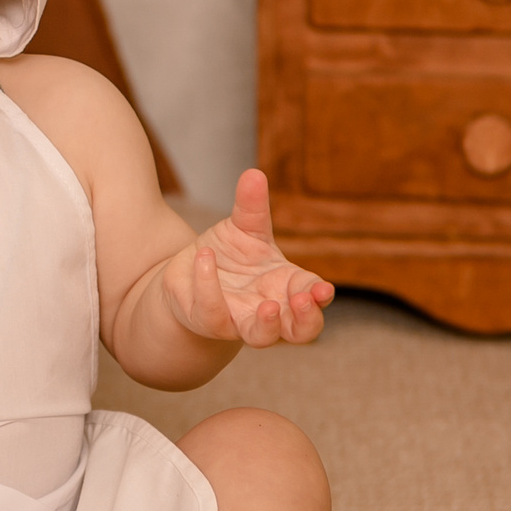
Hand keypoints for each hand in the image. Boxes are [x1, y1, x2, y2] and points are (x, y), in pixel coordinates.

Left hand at [159, 169, 333, 347]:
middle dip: (305, 321)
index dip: (320, 296)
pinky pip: (212, 311)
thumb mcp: (242, 228)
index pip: (314, 296)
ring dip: (268, 326)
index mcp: (287, 287)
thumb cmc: (227, 255)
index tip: (324, 289)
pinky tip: (204, 256)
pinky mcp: (208, 320)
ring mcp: (240, 320)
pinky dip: (208, 286)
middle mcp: (270, 309)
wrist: (186, 275)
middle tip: (303, 301)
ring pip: (261, 337)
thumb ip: (251, 207)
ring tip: (268, 307)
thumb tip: (254, 174)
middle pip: (300, 331)